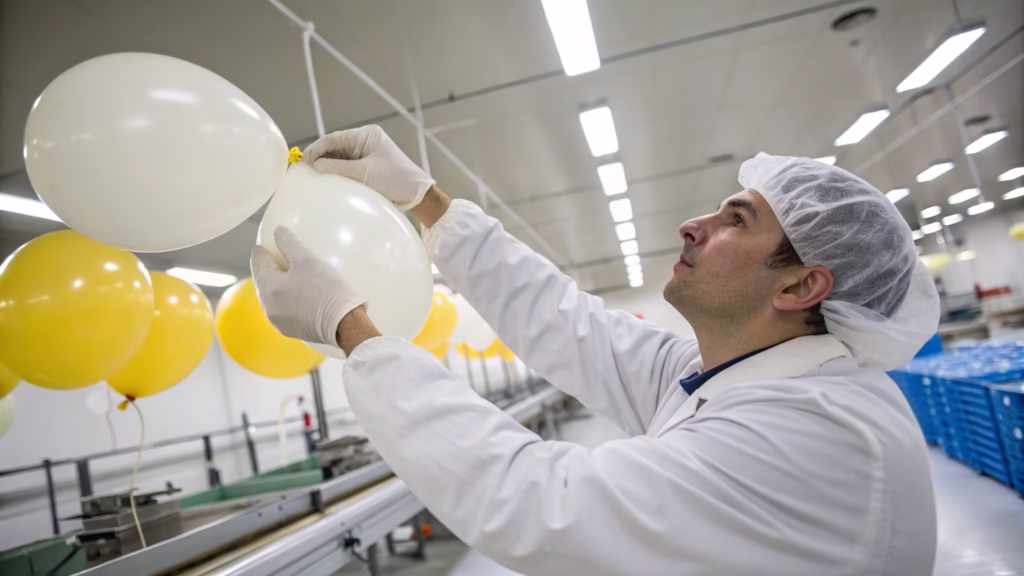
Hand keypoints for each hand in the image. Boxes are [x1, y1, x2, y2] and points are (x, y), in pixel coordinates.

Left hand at [250, 226, 367, 347]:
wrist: (344, 324)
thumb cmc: (325, 289)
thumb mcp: (307, 260)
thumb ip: (288, 243)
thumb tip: (278, 231)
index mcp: (268, 289)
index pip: (258, 263)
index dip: (262, 251)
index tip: (265, 245)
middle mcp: (268, 308)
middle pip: (264, 282)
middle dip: (270, 270)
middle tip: (281, 259)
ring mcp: (279, 322)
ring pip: (274, 297)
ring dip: (280, 286)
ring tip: (294, 277)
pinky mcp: (292, 331)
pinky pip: (285, 310)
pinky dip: (290, 300)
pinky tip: (303, 296)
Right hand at [303, 125, 434, 209]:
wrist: (418, 195)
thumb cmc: (396, 180)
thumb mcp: (365, 174)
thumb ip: (339, 168)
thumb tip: (316, 166)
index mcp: (367, 135)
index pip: (335, 138)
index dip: (317, 148)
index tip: (304, 159)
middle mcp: (365, 142)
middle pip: (335, 147)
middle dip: (320, 157)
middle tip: (303, 169)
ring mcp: (366, 154)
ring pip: (339, 158)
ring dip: (327, 166)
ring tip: (312, 176)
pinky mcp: (366, 168)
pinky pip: (346, 167)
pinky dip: (336, 173)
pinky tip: (326, 181)